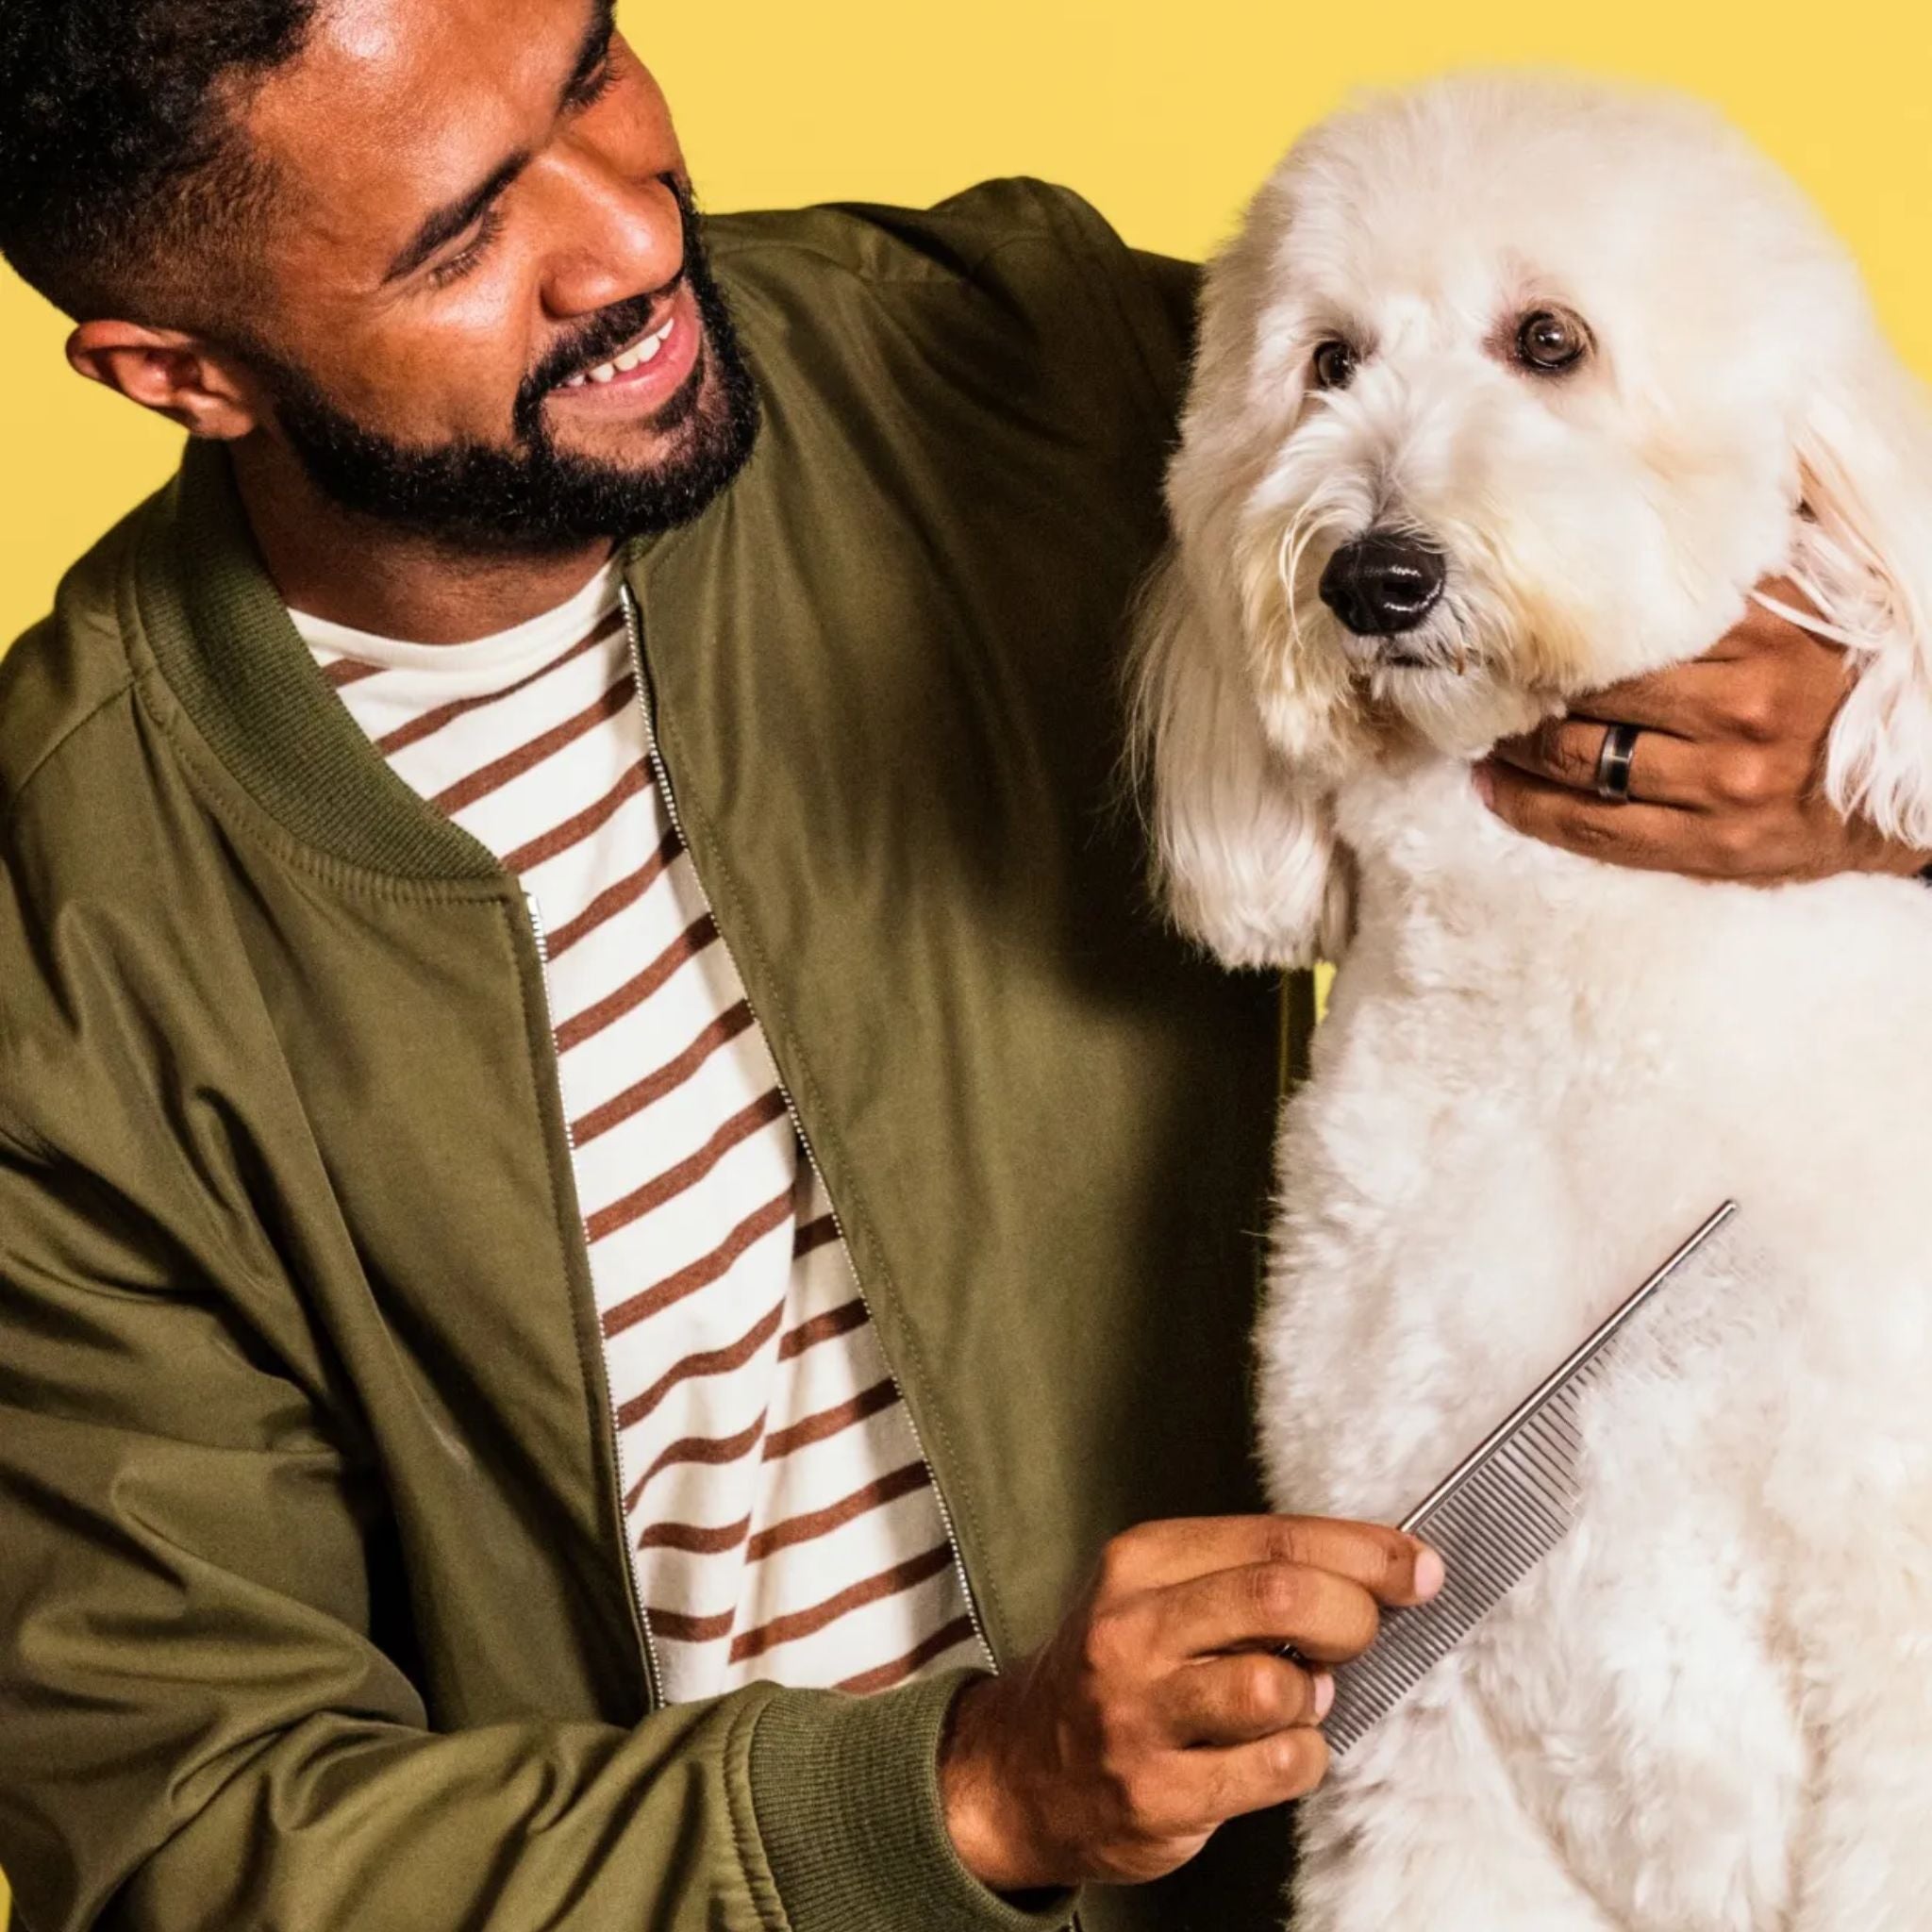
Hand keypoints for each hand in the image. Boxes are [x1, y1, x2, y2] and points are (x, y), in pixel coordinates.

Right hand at [938, 1515, 1443, 1893]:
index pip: (1275, 1537)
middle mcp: (1131, 1629)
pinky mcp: (1156, 1793)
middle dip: (1353, 1614)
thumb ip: (1246, 1575)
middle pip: (1281, 1597)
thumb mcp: (1157, 1593)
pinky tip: (1278, 1750)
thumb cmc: (1117, 1671)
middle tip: (1365, 1634)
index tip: (1417, 1566)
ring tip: (1295, 1699)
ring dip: (1316, 1697)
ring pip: (1279, 1687)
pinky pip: (1277, 1768)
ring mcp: (1138, 1714)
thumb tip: (1376, 1572)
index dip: (1364, 1551)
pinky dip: (1303, 1757)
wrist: (1019, 1769)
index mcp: (1139, 1562)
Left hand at [1478, 577, 1930, 882]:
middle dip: (1526, 685)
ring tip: (1485, 729)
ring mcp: (1727, 783)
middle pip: (1592, 691)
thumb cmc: (1830, 686)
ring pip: (1582, 760)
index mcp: (1767, 631)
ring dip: (1516, 746)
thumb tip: (1652, 512)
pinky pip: (1597, 830)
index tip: (1511, 617)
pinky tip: (1494, 788)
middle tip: (1484, 675)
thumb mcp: (1801, 609)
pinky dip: (1530, 808)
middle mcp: (1745, 707)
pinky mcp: (1715, 846)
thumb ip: (1733, 573)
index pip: (1632, 621)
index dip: (1559, 623)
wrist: (1899, 791)